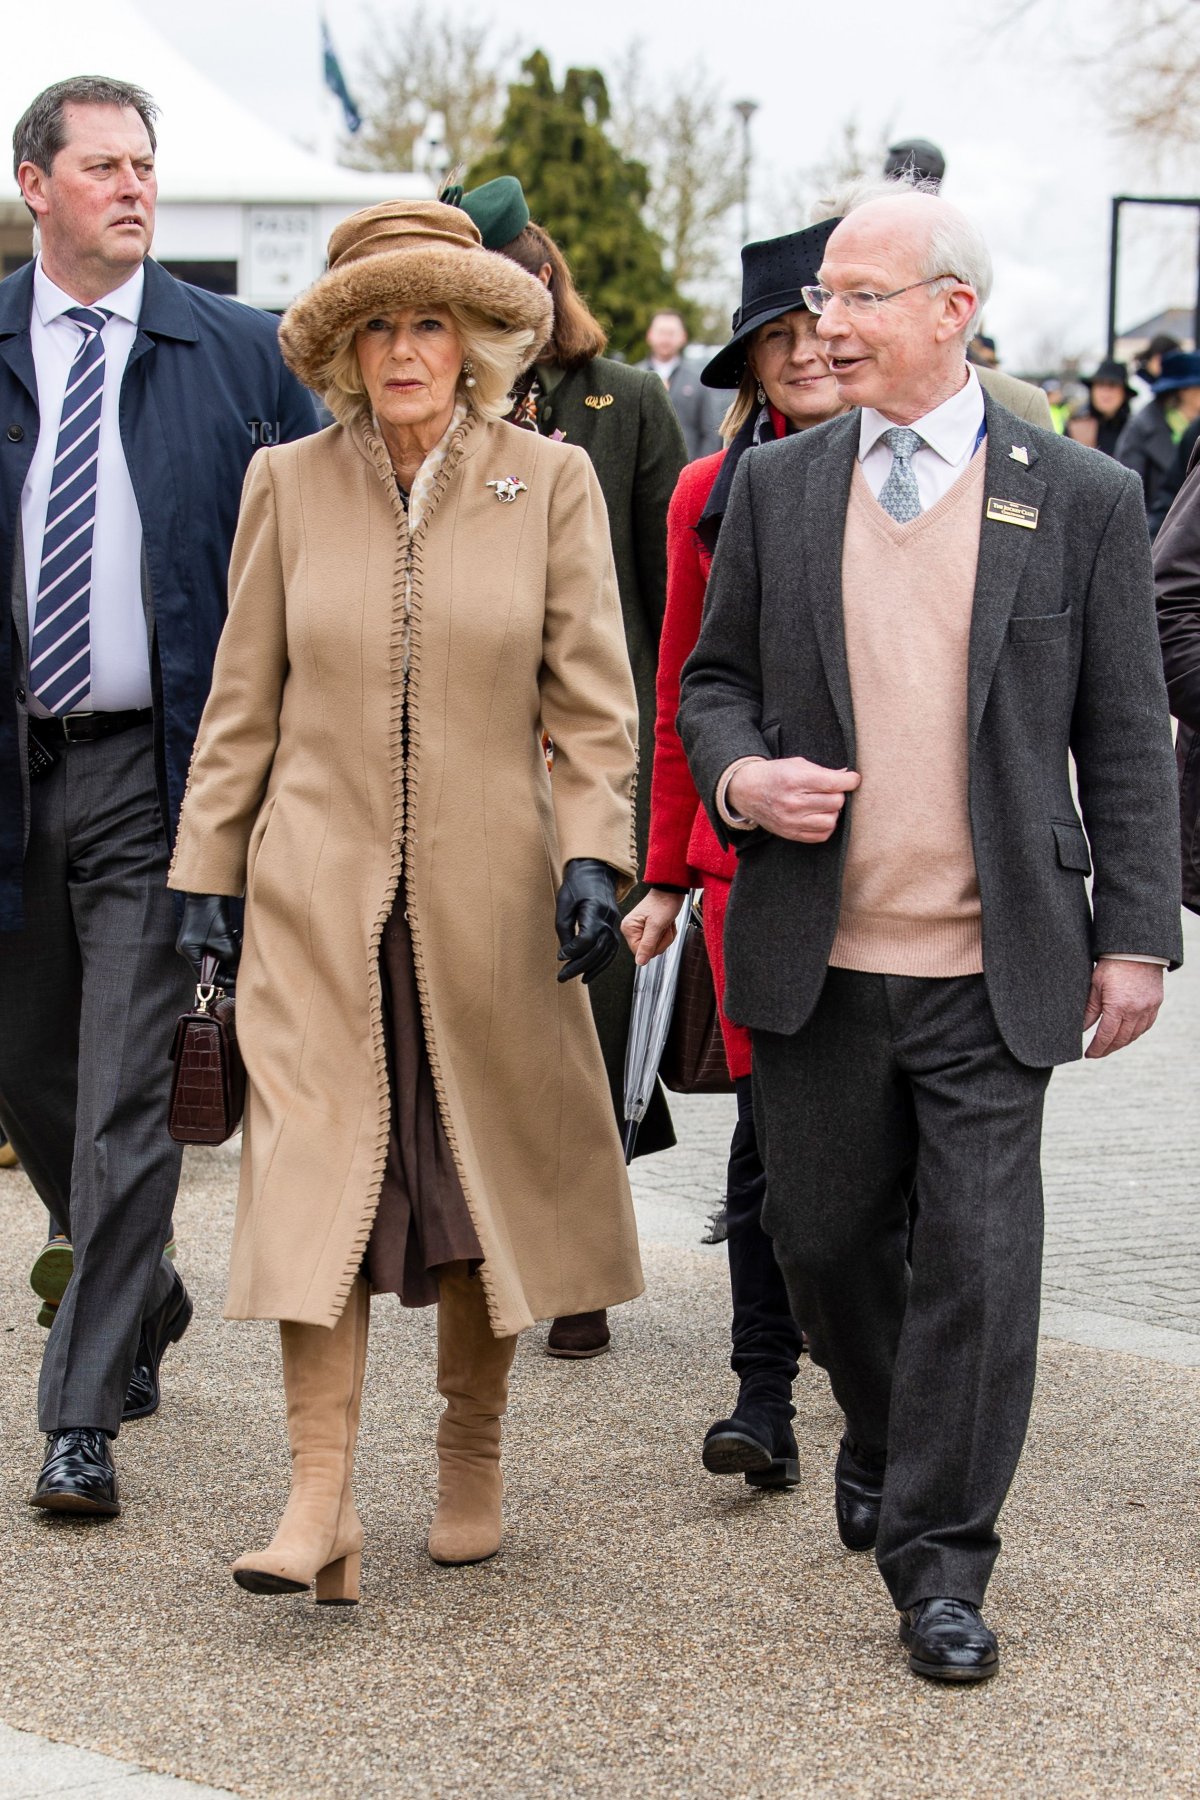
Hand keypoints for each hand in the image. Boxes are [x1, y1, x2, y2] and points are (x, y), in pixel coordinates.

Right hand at [176, 893, 241, 977]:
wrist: (207, 893)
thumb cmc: (211, 914)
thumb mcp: (223, 939)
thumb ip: (230, 957)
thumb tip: (237, 970)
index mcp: (189, 952)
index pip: (205, 975)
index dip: (221, 979)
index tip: (236, 981)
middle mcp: (189, 949)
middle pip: (210, 966)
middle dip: (227, 965)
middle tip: (241, 964)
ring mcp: (195, 941)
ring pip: (215, 956)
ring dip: (228, 954)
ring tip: (238, 947)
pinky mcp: (202, 934)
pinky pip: (215, 947)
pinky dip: (226, 946)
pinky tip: (235, 939)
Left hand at [555, 858, 620, 983]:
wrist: (595, 872)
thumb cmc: (576, 886)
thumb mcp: (564, 906)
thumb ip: (564, 931)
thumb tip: (566, 954)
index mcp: (595, 910)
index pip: (586, 939)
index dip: (573, 951)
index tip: (560, 957)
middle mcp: (608, 919)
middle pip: (596, 950)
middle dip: (579, 966)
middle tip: (562, 977)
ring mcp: (614, 924)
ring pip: (606, 953)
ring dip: (591, 968)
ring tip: (576, 978)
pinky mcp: (614, 928)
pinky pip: (611, 950)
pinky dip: (602, 963)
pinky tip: (590, 971)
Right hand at [622, 889, 685, 964]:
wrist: (672, 891)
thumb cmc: (664, 903)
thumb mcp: (656, 926)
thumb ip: (648, 945)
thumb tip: (640, 962)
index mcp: (629, 928)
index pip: (639, 952)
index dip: (653, 946)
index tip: (659, 932)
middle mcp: (632, 930)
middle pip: (648, 951)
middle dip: (661, 940)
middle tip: (663, 926)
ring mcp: (640, 930)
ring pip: (656, 947)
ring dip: (666, 937)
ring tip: (665, 923)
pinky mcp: (649, 929)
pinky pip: (659, 941)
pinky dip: (667, 934)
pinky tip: (666, 924)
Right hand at [728, 756, 860, 842]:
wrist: (748, 791)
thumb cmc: (775, 775)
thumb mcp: (796, 764)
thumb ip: (823, 771)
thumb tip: (848, 776)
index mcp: (795, 780)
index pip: (833, 783)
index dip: (850, 780)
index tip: (853, 779)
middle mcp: (793, 802)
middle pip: (835, 802)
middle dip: (838, 794)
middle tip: (832, 790)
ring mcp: (791, 821)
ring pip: (831, 821)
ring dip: (832, 812)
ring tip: (825, 804)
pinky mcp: (791, 834)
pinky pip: (821, 835)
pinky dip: (826, 826)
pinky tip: (820, 816)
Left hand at [1082, 958, 1163, 1057]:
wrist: (1137, 950)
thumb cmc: (1111, 965)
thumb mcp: (1095, 985)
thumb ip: (1090, 1009)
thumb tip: (1082, 1028)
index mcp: (1118, 1006)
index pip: (1106, 1036)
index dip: (1097, 1049)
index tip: (1088, 1055)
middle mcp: (1135, 1011)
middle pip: (1121, 1039)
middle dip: (1107, 1049)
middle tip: (1096, 1054)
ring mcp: (1148, 1008)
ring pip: (1134, 1035)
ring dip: (1121, 1043)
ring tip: (1109, 1046)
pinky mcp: (1155, 1004)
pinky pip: (1146, 1025)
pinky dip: (1135, 1033)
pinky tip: (1126, 1035)